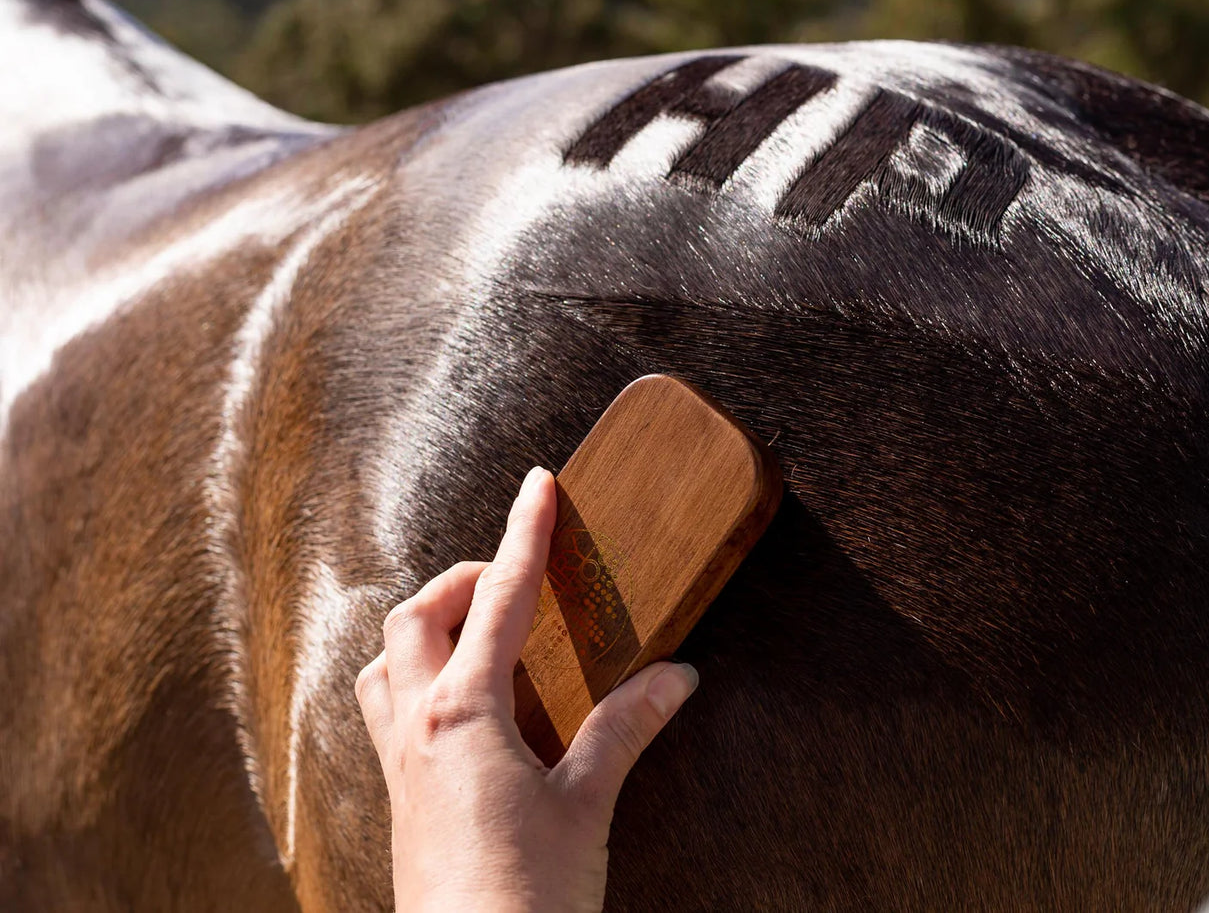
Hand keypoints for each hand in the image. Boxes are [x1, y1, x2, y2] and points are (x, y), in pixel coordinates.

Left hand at [355, 466, 699, 911]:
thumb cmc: (525, 898)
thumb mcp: (586, 804)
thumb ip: (623, 729)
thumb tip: (674, 676)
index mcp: (462, 712)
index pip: (498, 599)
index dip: (523, 536)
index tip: (540, 486)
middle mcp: (415, 726)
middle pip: (418, 616)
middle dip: (464, 578)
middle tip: (516, 574)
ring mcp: (398, 764)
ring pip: (385, 661)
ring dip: (426, 626)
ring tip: (478, 628)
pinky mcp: (400, 799)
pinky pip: (385, 708)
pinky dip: (414, 676)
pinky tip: (457, 703)